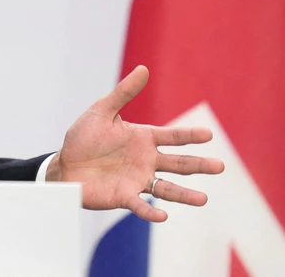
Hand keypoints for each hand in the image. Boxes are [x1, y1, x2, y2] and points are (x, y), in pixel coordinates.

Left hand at [46, 65, 224, 221]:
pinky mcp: (124, 196)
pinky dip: (151, 212)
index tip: (209, 134)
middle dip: (199, 165)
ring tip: (203, 199)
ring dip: (185, 195)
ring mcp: (137, 180)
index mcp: (143, 138)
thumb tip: (144, 69)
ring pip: (167, 188)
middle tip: (220, 166)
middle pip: (178, 164)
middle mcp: (146, 160)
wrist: (64, 164)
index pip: (173, 137)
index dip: (190, 136)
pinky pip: (140, 205)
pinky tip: (162, 216)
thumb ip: (124, 92)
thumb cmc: (83, 137)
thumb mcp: (102, 111)